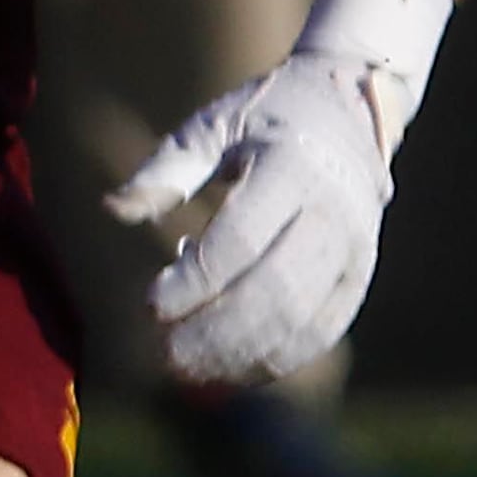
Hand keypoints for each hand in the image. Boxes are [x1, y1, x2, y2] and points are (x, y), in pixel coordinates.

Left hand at [107, 55, 401, 386]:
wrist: (349, 105)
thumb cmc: (263, 116)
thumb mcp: (212, 125)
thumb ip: (166, 170)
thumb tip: (113, 209)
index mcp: (293, 168)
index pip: (241, 240)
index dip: (195, 281)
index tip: (151, 306)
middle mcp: (333, 211)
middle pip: (275, 289)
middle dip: (218, 331)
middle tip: (166, 356)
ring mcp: (356, 244)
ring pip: (304, 316)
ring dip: (246, 352)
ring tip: (193, 371)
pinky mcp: (363, 270)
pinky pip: (327, 326)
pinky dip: (283, 355)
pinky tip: (236, 369)